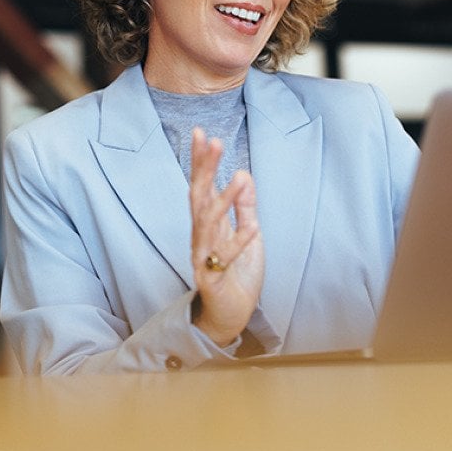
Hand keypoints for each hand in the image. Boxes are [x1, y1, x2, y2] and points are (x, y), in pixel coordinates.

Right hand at [189, 127, 263, 345]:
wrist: (228, 317)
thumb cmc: (237, 275)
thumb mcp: (247, 235)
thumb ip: (245, 207)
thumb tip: (245, 174)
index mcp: (209, 225)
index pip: (201, 186)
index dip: (201, 161)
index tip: (202, 133)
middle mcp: (201, 237)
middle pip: (199, 197)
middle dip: (205, 170)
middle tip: (213, 142)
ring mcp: (204, 257)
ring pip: (209, 224)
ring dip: (224, 200)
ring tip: (239, 177)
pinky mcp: (212, 279)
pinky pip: (225, 258)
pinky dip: (239, 241)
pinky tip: (253, 227)